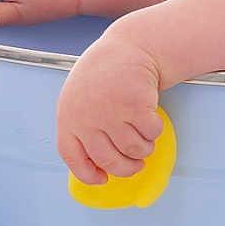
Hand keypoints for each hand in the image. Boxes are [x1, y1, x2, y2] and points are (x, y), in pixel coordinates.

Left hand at [55, 35, 163, 184]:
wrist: (128, 47)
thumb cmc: (104, 75)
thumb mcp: (80, 98)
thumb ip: (83, 127)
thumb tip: (98, 165)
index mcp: (68, 117)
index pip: (73, 157)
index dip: (88, 174)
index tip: (103, 178)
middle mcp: (87, 117)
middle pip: (109, 160)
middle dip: (127, 169)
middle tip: (136, 165)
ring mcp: (112, 112)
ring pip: (135, 150)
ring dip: (145, 149)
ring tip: (144, 137)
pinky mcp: (136, 105)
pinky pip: (152, 134)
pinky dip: (155, 131)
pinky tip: (151, 118)